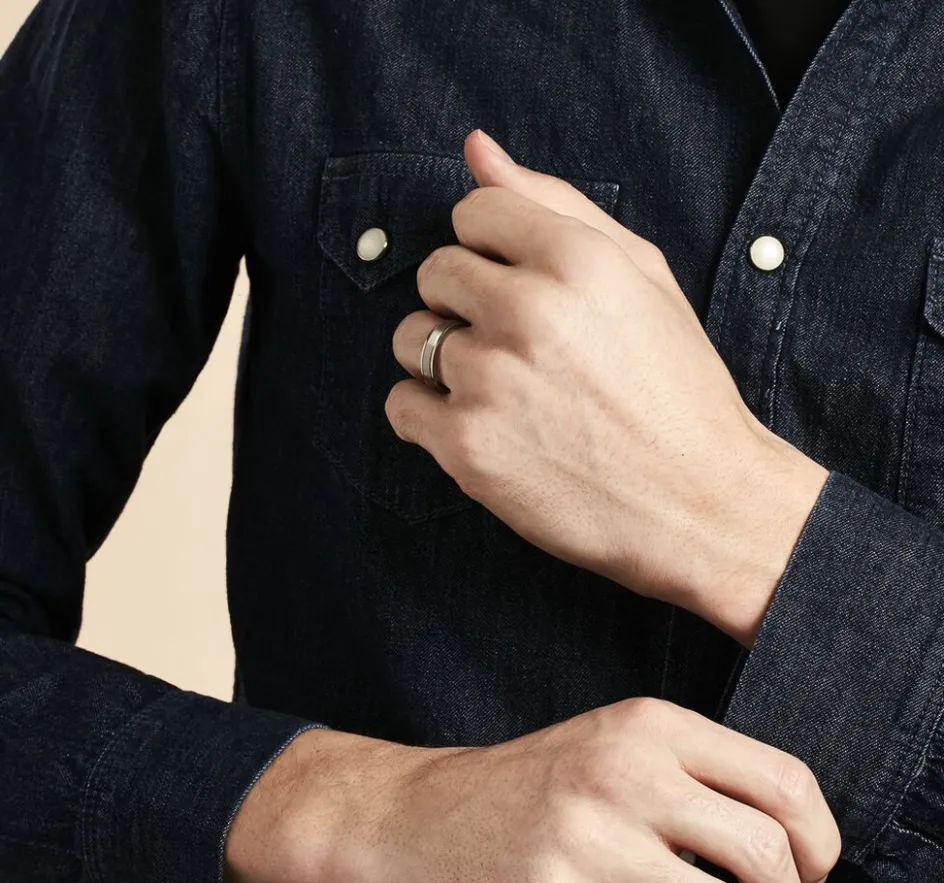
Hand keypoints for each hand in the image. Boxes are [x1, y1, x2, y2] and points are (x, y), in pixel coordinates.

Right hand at [224, 699, 840, 882]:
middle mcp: (621, 770)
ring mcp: (585, 841)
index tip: (803, 875)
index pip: (786, 783)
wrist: (406, 822)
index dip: (819, 845)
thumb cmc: (522, 793)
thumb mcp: (609, 749)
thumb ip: (694, 778)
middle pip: (768, 856)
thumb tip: (795, 844)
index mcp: (646, 724)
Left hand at [386, 130, 828, 646]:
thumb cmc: (675, 387)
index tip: (515, 283)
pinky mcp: (468, 446)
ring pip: (411, 339)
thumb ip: (557, 204)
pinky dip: (428, 416)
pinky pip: (401, 405)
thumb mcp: (641, 276)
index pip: (473, 212)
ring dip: (442, 358)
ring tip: (501, 391)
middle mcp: (527, 310)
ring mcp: (491, 380)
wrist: (699, 503)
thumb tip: (476, 149)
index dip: (489, 248)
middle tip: (515, 344)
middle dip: (462, 301)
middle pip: (433, 272)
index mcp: (575, 258)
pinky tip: (480, 427)